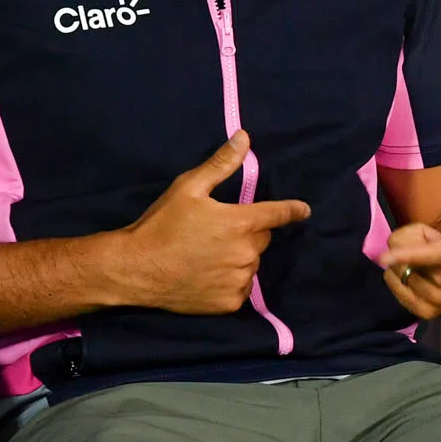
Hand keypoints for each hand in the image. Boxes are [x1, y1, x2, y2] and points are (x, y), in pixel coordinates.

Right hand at [109, 131, 310, 315]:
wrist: (136, 269)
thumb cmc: (162, 224)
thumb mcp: (188, 187)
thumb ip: (221, 164)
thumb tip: (245, 138)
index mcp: (240, 223)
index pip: (278, 214)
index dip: (293, 210)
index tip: (304, 210)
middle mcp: (246, 253)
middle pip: (262, 239)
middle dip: (248, 233)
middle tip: (218, 232)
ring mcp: (238, 280)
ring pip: (251, 264)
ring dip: (240, 258)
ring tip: (208, 255)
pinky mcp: (229, 303)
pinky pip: (241, 287)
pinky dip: (231, 281)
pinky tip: (208, 276)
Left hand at [377, 160, 440, 318]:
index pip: (431, 254)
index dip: (409, 253)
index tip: (384, 256)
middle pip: (405, 257)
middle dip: (412, 243)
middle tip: (433, 241)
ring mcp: (440, 300)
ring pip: (400, 273)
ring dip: (407, 263)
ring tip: (429, 260)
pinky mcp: (428, 312)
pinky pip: (397, 289)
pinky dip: (400, 277)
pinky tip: (418, 273)